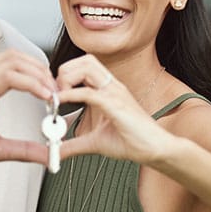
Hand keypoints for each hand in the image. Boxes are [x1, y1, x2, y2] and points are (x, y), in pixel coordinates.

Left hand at [55, 54, 173, 163]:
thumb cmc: (132, 141)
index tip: (55, 94)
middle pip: (84, 60)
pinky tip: (60, 104)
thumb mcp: (95, 142)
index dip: (66, 74)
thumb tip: (55, 151)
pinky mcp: (116, 105)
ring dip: (67, 78)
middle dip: (65, 72)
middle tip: (56, 93)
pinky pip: (89, 92)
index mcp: (108, 89)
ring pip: (86, 67)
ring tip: (59, 97)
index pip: (85, 66)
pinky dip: (70, 96)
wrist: (155, 149)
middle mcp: (112, 86)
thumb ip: (74, 145)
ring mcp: (115, 93)